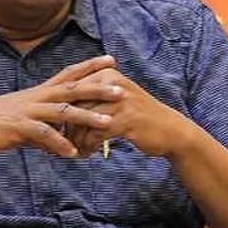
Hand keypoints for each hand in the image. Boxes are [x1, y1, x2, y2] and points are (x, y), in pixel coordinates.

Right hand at [0, 55, 125, 158]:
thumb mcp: (22, 126)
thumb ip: (42, 132)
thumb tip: (57, 144)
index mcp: (37, 93)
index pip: (67, 74)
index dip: (89, 67)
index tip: (111, 59)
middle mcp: (35, 98)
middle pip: (71, 89)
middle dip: (97, 88)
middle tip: (122, 88)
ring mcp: (26, 111)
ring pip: (62, 111)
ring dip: (86, 116)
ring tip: (107, 123)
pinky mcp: (17, 127)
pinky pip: (42, 135)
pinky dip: (59, 144)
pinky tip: (73, 153)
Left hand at [65, 68, 196, 157]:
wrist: (169, 130)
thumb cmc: (138, 115)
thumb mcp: (116, 97)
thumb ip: (93, 95)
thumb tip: (62, 103)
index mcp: (107, 74)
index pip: (73, 89)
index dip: (63, 109)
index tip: (58, 126)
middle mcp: (112, 84)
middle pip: (75, 104)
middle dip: (67, 126)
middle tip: (64, 141)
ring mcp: (119, 102)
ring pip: (83, 121)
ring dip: (76, 139)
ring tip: (76, 149)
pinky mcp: (124, 120)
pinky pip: (95, 134)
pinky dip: (87, 146)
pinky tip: (88, 153)